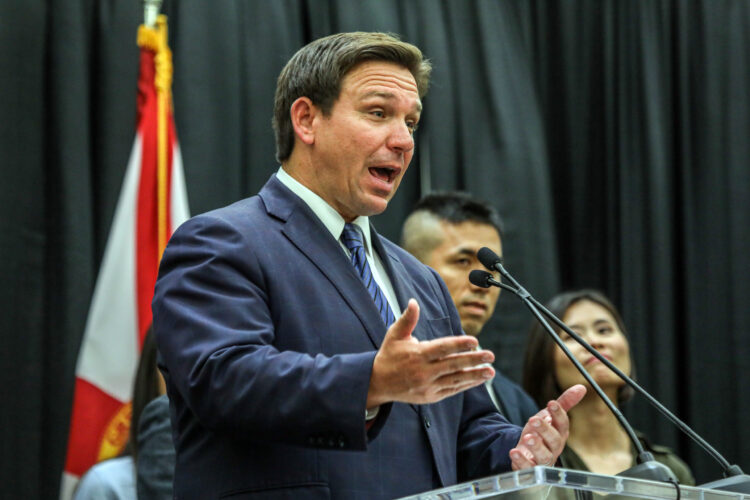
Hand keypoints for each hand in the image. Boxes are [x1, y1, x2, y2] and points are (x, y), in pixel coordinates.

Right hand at [366, 299, 494, 406]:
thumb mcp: (395, 335)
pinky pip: (452, 390)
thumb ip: (407, 319)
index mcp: (417, 354)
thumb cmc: (389, 355)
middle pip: (452, 364)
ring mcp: (428, 385)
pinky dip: (466, 385)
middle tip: (490, 355)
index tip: (475, 341)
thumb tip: (413, 302)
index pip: (442, 348)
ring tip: (490, 371)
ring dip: (474, 375)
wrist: (378, 383)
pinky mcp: (430, 396)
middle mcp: (423, 371)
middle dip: (473, 360)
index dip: (458, 344)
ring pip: (455, 380)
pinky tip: (478, 379)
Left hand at [509, 384, 585, 469]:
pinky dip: (521, 460)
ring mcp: (543, 460)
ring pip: (544, 456)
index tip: (551, 403)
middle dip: (545, 429)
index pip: (563, 424)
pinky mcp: (530, 469)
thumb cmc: (542, 434)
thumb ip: (564, 403)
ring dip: (536, 446)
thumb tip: (581, 387)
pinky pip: (527, 467)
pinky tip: (514, 452)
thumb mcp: (549, 416)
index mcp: (559, 433)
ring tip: (527, 438)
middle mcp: (554, 448)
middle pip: (554, 440)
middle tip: (533, 420)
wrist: (530, 456)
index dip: (558, 414)